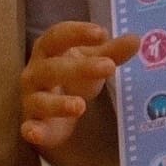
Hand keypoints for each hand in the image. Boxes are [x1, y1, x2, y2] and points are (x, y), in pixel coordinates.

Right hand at [18, 22, 138, 149]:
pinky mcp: (33, 124)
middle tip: (109, 66)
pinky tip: (35, 133)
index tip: (102, 34)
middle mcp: (35, 72)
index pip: (57, 36)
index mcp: (47, 50)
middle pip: (53, 67)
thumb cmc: (71, 76)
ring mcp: (31, 99)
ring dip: (58, 103)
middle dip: (79, 67)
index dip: (77, 33)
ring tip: (81, 106)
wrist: (51, 109)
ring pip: (41, 100)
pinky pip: (30, 128)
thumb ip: (111, 52)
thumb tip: (136, 39)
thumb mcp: (91, 62)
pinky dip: (32, 130)